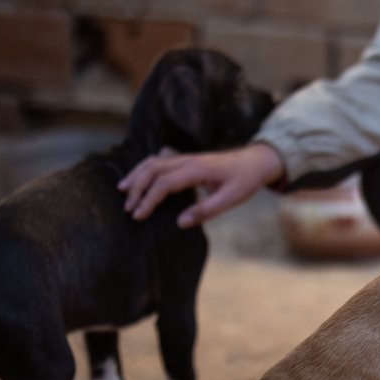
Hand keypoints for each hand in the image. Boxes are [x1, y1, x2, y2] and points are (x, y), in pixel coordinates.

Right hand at [119, 142, 284, 227]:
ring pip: (153, 161)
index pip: (163, 183)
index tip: (138, 216)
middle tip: (127, 208)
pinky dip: (145, 167)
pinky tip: (138, 176)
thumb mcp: (231, 199)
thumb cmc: (245, 180)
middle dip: (136, 188)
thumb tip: (180, 223)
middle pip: (152, 169)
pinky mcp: (186, 159)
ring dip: (136, 175)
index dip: (148, 199)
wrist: (257, 161)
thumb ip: (205, 211)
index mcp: (196, 170)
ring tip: (122, 190)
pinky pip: (160, 159)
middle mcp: (187, 160)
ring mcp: (186, 157)